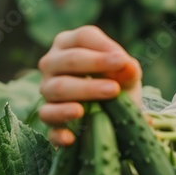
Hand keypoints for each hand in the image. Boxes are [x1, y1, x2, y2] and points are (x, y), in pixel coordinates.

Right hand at [37, 25, 141, 145]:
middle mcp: (53, 63)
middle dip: (93, 68)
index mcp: (71, 44)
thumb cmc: (116, 82)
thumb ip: (129, 69)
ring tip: (102, 99)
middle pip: (68, 60)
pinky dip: (59, 130)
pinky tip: (72, 137)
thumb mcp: (126, 75)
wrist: (112, 113)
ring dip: (82, 93)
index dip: (103, 48)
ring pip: (55, 88)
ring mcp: (47, 90)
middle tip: (116, 85)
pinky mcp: (48, 116)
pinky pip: (47, 121)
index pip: (83, 38)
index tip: (123, 61)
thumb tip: (128, 66)